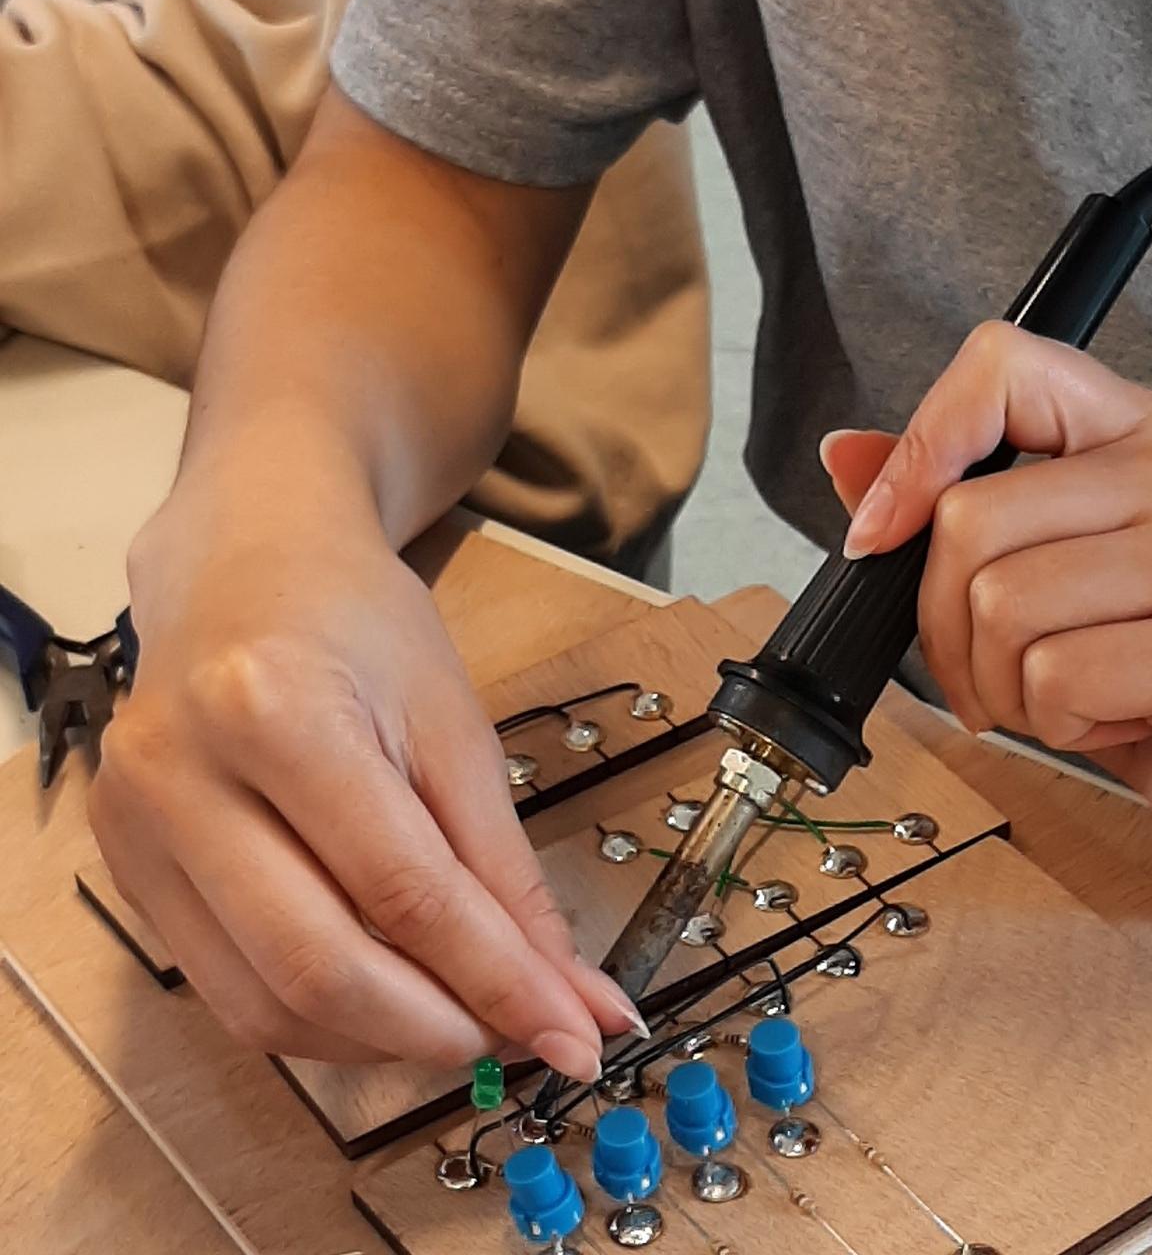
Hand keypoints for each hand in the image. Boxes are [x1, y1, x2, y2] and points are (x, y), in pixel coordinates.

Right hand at [91, 483, 642, 1071]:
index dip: (498, 979)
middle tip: (519, 1040)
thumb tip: (574, 996)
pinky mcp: (124, 869)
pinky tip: (385, 1002)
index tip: (575, 1037)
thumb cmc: (361, 626)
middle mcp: (184, 778)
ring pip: (262, 1004)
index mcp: (279, 713)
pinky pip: (226, 989)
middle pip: (318, 964)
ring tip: (461, 1022)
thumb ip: (508, 871)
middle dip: (436, 1026)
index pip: (404, 891)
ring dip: (378, 1039)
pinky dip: (318, 1016)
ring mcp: (136, 831)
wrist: (246, 563)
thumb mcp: (456, 725)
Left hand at [822, 324, 1151, 916]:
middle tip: (1001, 674)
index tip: (884, 532)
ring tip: (1075, 699)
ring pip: (1001, 606)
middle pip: (971, 518)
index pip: (1005, 365)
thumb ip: (959, 506)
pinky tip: (1121, 726)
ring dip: (1005, 687)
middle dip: (947, 626)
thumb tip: (846, 455)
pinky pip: (1057, 681)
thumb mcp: (1059, 572)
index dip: (921, 445)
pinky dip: (1056, 727)